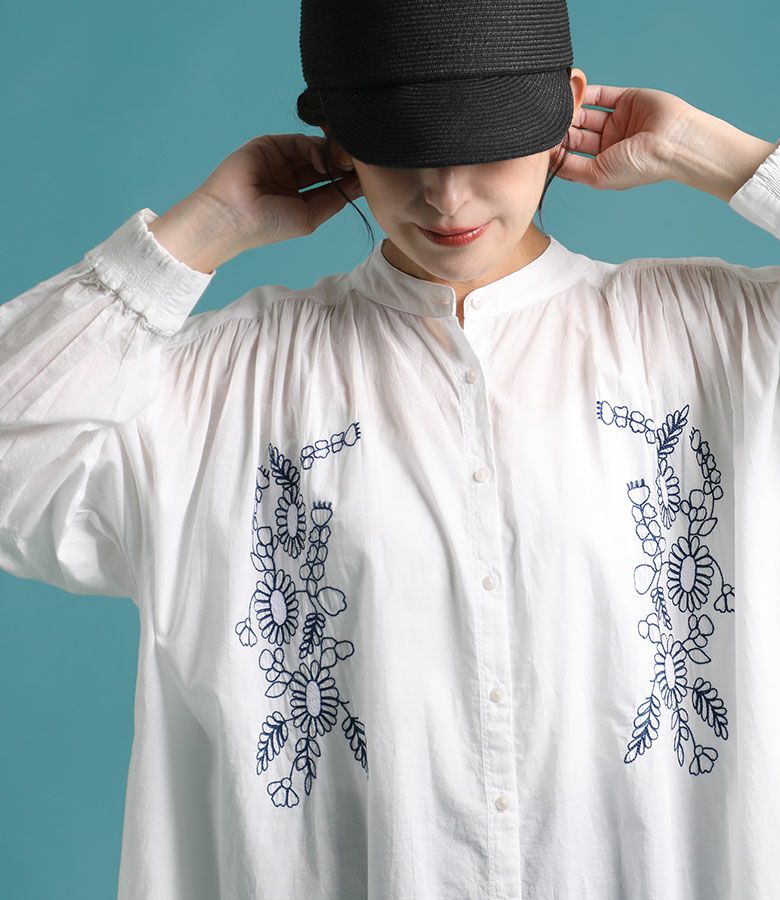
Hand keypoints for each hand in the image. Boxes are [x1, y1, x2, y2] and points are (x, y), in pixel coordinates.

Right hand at [194, 132, 361, 253]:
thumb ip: (333, 199)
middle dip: (342, 165)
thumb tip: (358, 185)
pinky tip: (323, 160)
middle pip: (324, 165)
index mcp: (299, 199)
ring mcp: (280, 161)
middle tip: (360, 165)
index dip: (347, 180)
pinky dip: (315, 147)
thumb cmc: (268, 225)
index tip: (368, 179)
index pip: (329, 184)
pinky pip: (299, 141)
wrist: (233, 215)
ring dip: (332, 155)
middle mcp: (291, 179)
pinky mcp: (270, 145)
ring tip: (344, 163)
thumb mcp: (310, 217)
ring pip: (314, 151)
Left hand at [556, 84, 775, 201]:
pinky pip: (600, 95)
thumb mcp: (598, 176)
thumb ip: (570, 168)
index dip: (555, 149)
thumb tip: (547, 161)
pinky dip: (585, 92)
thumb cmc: (639, 167)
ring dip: (570, 109)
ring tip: (554, 107)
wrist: (674, 143)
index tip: (538, 143)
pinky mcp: (626, 100)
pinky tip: (570, 91)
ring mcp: (617, 121)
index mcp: (601, 166)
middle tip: (544, 122)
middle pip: (575, 134)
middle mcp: (607, 145)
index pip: (570, 156)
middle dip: (560, 128)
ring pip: (585, 113)